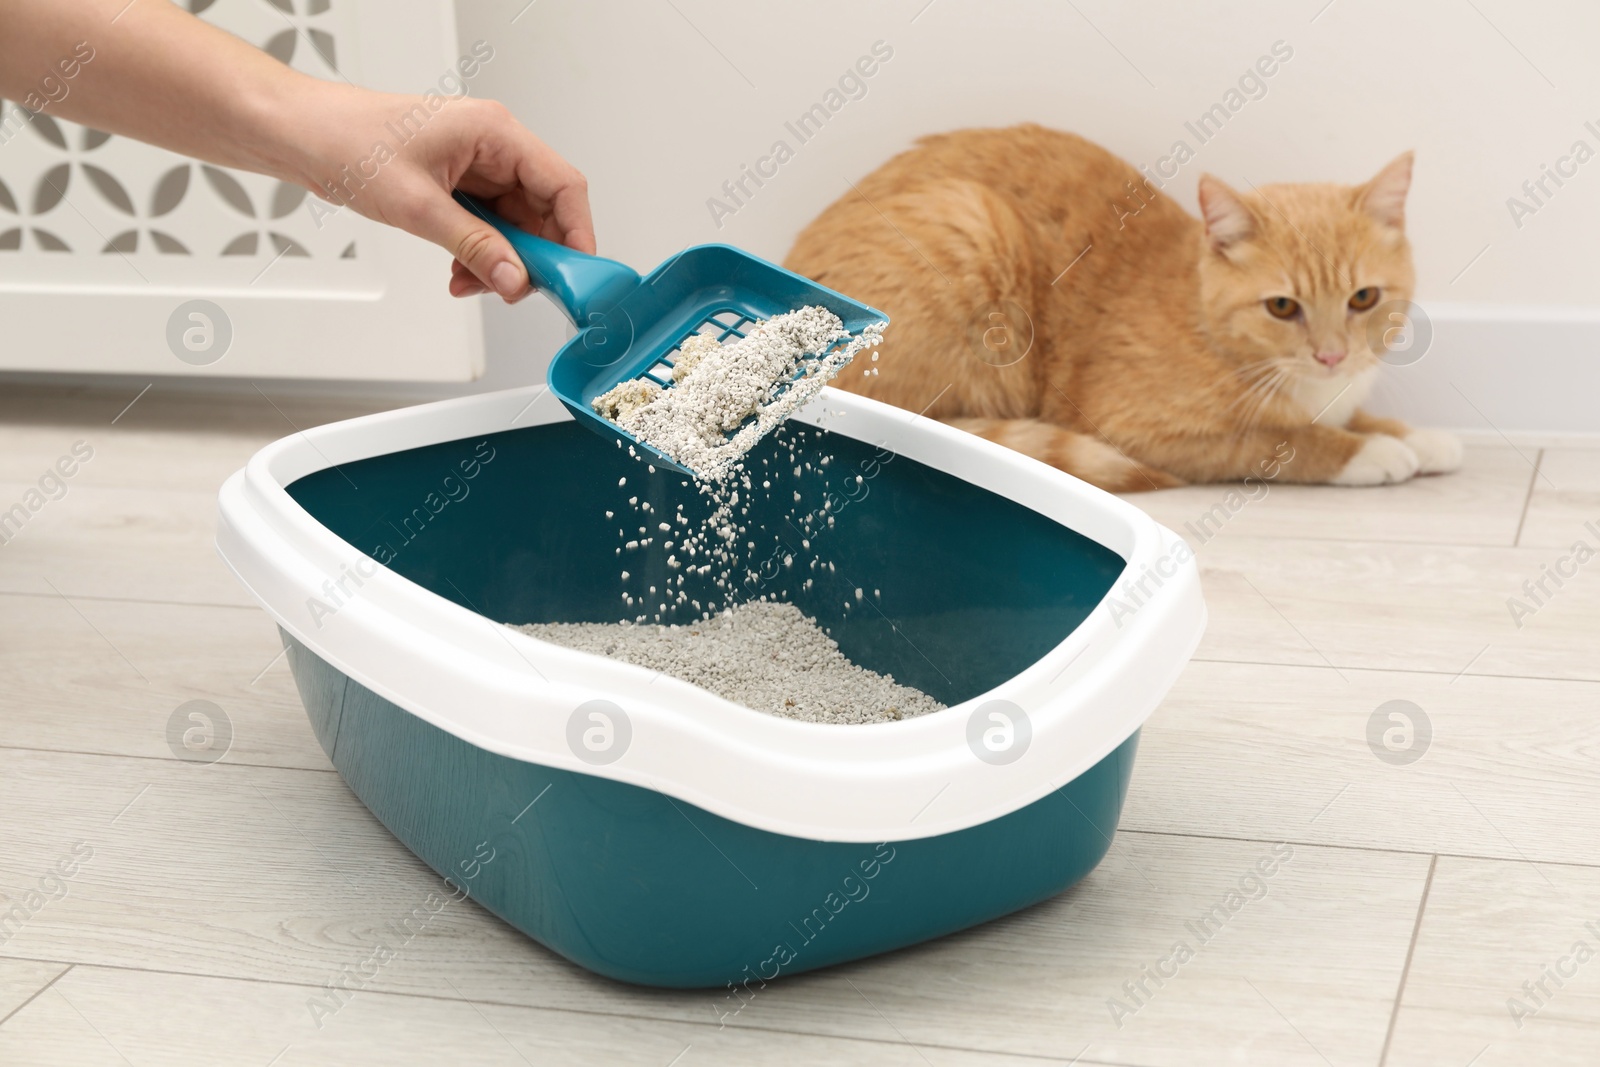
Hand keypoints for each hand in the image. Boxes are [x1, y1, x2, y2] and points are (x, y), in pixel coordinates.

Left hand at [287, 87, 594, 303]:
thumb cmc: (348, 142)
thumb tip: (515, 278)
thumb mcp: (419, 206)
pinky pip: (488, 226)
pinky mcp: (460, 183)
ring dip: (500, 260)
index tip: (574, 275)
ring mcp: (477, 165)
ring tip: (471, 281)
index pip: (563, 185)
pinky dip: (479, 254)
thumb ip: (475, 246)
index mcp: (494, 132)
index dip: (576, 233)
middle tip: (514, 289)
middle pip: (543, 210)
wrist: (302, 135)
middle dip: (530, 256)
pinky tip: (458, 271)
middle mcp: (493, 145)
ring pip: (515, 224)